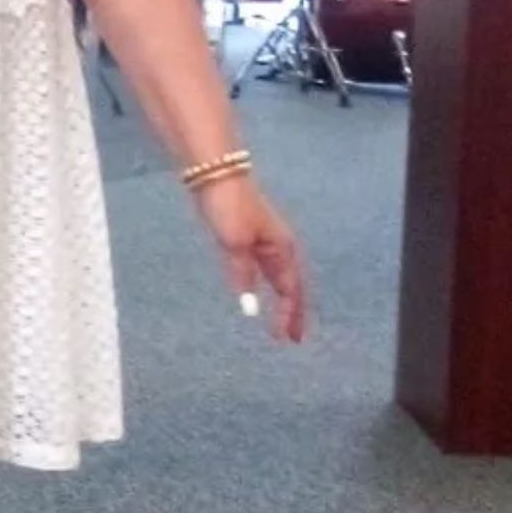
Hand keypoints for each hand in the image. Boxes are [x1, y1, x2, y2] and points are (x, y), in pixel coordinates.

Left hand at [192, 176, 307, 343]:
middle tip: (294, 338)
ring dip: (284, 301)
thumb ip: (243, 275)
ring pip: (281, 278)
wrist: (217, 173)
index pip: (290, 290)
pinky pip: (267, 269)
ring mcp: (266, 241)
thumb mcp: (235, 244)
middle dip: (294, 312)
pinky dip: (269, 285)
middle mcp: (280, 246)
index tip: (282, 338)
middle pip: (291, 286)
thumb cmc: (229, 206)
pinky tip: (261, 293)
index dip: (288, 315)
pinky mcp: (250, 237)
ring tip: (283, 322)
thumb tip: (249, 308)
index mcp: (282, 249)